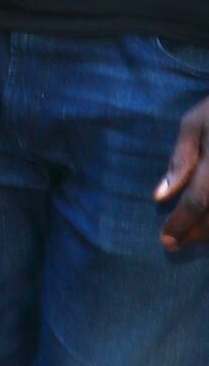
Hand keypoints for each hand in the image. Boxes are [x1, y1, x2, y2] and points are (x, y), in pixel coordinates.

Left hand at [155, 95, 208, 248]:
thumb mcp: (195, 123)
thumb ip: (180, 157)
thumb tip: (161, 195)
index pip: (196, 201)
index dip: (180, 224)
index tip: (166, 239)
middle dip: (194, 235)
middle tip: (174, 242)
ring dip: (208, 233)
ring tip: (191, 236)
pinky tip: (207, 226)